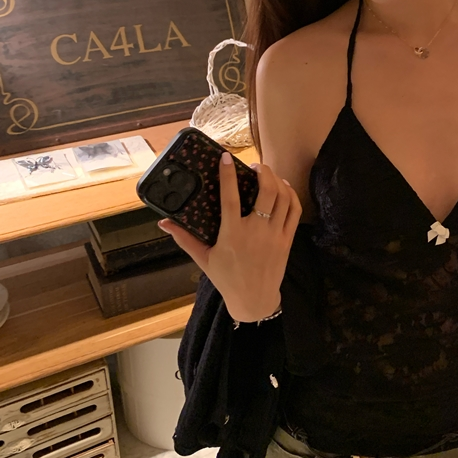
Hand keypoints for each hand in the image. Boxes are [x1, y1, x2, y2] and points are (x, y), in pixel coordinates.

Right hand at [157, 154, 301, 321]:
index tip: (226, 157)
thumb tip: (163, 223)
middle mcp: (256, 232)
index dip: (228, 175)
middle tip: (254, 166)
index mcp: (232, 234)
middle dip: (263, 172)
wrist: (254, 300)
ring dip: (277, 180)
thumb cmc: (226, 278)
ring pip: (283, 198)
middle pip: (266, 191)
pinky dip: (291, 194)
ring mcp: (274, 235)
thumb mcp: (203, 258)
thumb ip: (184, 238)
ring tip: (267, 174)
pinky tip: (283, 187)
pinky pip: (294, 210)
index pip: (231, 198)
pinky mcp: (287, 239)